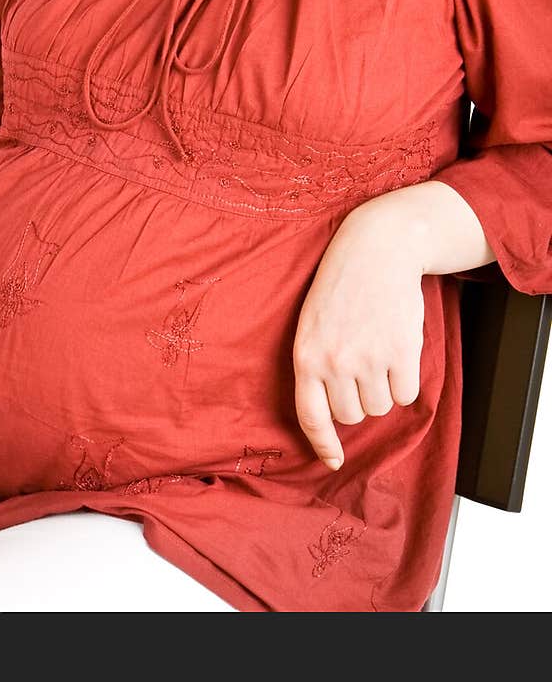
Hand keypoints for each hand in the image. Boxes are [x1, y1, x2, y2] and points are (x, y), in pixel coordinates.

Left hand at [292, 198, 426, 470]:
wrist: (375, 250)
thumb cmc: (341, 286)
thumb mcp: (311, 323)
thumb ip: (317, 365)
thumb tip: (333, 416)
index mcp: (306, 355)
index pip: (311, 416)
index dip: (323, 444)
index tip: (333, 461)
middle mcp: (334, 362)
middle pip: (352, 415)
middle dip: (359, 398)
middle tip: (362, 365)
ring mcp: (368, 359)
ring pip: (380, 406)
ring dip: (383, 388)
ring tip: (378, 350)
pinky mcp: (401, 353)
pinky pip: (406, 395)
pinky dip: (406, 380)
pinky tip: (397, 350)